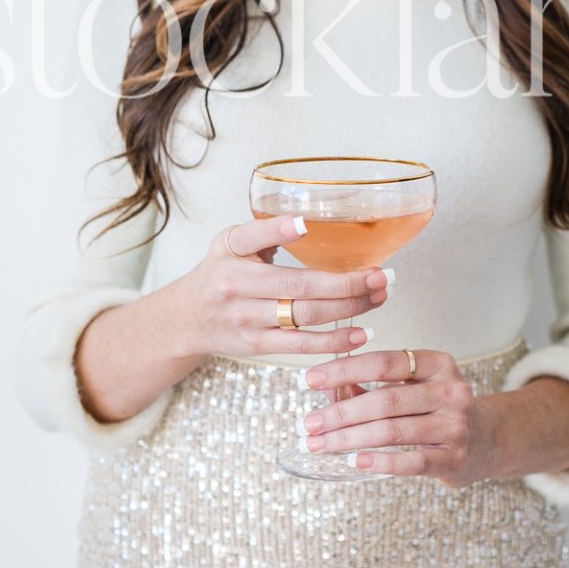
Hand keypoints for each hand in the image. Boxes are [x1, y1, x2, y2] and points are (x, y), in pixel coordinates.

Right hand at [172, 214, 390, 360]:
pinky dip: (333, 341)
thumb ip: (264, 230)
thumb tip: (307, 221)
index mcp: (230, 251)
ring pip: (304, 316)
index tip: (303, 225)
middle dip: (345, 283)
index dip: (277, 231)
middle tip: (381, 275)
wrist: (187, 318)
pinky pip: (300, 346)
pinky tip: (360, 335)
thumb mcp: (230, 242)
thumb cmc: (220, 270)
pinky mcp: (257, 345)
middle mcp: (236, 285)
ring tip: (379, 298)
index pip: (252, 237)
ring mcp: (247, 319)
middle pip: (297, 285)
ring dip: (348, 309)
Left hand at [296, 349, 497, 485]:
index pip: (383, 362)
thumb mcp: (413, 386)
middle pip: (384, 400)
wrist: (490, 439)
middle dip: (340, 413)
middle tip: (308, 423)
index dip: (343, 369)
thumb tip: (328, 389)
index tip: (310, 379)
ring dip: (349, 439)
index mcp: (437, 363)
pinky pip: (411, 462)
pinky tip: (354, 461)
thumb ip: (372, 384)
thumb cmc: (438, 407)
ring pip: (392, 431)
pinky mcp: (455, 459)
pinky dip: (380, 462)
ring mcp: (455, 425)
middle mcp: (450, 390)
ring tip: (320, 444)